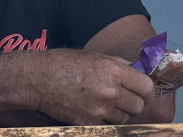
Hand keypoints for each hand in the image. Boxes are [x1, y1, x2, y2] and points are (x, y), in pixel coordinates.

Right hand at [33, 49, 154, 124]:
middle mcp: (110, 91)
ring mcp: (100, 109)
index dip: (147, 91)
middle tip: (125, 100)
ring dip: (120, 113)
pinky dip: (105, 120)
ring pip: (125, 118)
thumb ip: (116, 64)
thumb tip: (135, 70)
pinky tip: (94, 111)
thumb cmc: (61, 64)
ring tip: (106, 105)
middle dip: (134, 103)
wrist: (36, 79)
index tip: (143, 92)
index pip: (146, 87)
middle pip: (138, 106)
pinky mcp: (89, 122)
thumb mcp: (92, 56)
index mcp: (113, 70)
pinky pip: (108, 125)